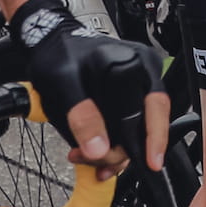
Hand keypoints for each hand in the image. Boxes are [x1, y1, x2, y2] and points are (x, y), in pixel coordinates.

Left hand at [11, 0, 168, 176]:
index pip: (153, 108)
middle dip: (120, 151)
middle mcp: (144, 69)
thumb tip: (100, 150)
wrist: (52, 41)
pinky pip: (131, 124)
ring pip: (139, 129)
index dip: (153, 140)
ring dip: (114, 151)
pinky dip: (113, 142)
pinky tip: (93, 150)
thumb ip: (81, 117)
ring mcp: (141, 79)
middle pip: (147, 124)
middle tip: (93, 163)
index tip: (151, 164)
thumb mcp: (62, 84)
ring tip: (83, 156)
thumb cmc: (57, 56)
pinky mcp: (133, 90)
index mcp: (132, 63)